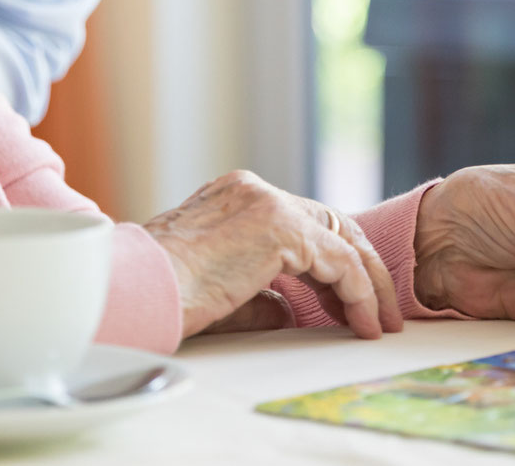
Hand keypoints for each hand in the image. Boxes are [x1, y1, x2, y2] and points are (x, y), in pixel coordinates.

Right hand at [143, 171, 404, 340]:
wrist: (135, 291)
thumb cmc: (160, 296)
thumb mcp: (219, 291)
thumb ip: (258, 295)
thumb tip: (285, 311)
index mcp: (233, 198)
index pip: (301, 222)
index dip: (331, 265)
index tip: (345, 304)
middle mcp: (252, 190)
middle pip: (330, 223)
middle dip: (360, 270)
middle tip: (376, 312)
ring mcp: (266, 203)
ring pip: (342, 239)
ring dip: (368, 284)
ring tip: (379, 324)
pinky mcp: (280, 227)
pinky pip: (340, 262)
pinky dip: (359, 293)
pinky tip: (362, 324)